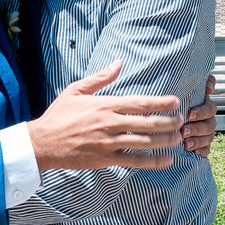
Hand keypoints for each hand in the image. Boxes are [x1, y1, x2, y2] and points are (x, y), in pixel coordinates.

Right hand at [27, 61, 184, 170]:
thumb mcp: (76, 90)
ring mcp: (110, 143)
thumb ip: (101, 77)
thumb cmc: (59, 115)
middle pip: (149, 122)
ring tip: (178, 138)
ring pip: (146, 142)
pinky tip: (166, 160)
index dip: (162, 102)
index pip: (141, 103)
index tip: (176, 102)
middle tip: (181, 121)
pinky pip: (135, 161)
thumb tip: (119, 63)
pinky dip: (153, 162)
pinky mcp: (106, 159)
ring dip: (165, 140)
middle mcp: (111, 123)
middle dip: (169, 122)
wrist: (43, 143)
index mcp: (106, 104)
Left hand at [183, 75, 219, 156]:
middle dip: (197, 128)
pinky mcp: (201, 146)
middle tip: (184, 131)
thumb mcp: (185, 88)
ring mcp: (205, 134)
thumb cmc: (177, 101)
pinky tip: (194, 153)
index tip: (189, 115)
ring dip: (198, 141)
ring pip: (208, 138)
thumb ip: (202, 82)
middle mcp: (207, 120)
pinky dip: (201, 152)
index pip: (210, 109)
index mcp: (204, 107)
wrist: (165, 120)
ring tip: (186, 144)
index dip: (202, 112)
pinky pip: (206, 150)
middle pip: (209, 125)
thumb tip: (210, 87)